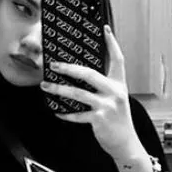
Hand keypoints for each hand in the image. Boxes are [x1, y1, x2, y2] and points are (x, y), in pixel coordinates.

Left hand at [40, 26, 147, 162]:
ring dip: (59, 90)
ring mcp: (107, 105)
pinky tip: (57, 111)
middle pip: (89, 74)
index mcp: (119, 83)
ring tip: (46, 86)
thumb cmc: (118, 119)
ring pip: (78, 94)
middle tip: (53, 65)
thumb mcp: (116, 98)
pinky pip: (77, 114)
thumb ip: (104, 86)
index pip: (117, 58)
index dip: (112, 43)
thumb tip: (80, 74)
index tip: (104, 29)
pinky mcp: (100, 119)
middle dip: (69, 68)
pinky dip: (65, 113)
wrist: (126, 143)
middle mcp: (115, 92)